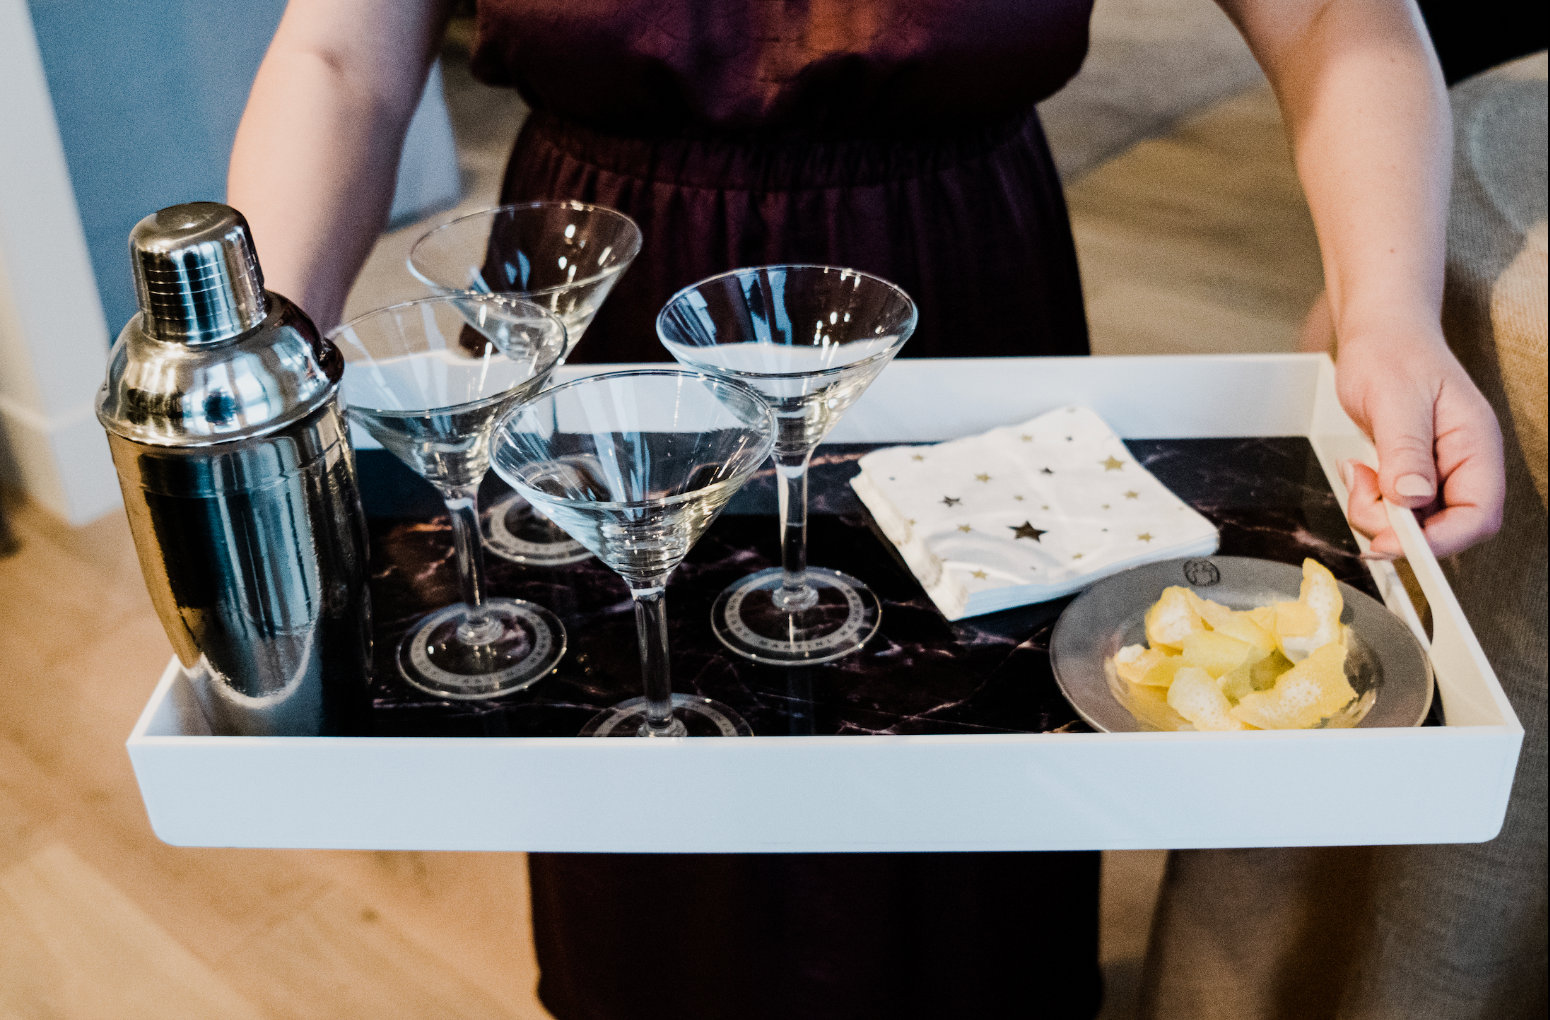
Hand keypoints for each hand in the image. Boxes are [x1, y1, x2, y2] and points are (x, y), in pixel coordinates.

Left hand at [1334, 326, 1504, 558]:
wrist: (1378, 334)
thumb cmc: (1392, 353)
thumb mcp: (1394, 398)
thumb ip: (1404, 450)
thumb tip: (1412, 497)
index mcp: (1476, 446)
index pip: (1478, 515)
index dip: (1440, 541)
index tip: (1394, 543)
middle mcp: (1463, 465)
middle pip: (1446, 528)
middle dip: (1399, 527)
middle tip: (1363, 492)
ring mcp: (1438, 472)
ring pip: (1414, 524)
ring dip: (1378, 512)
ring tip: (1358, 472)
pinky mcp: (1411, 475)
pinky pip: (1395, 509)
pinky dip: (1371, 501)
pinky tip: (1359, 471)